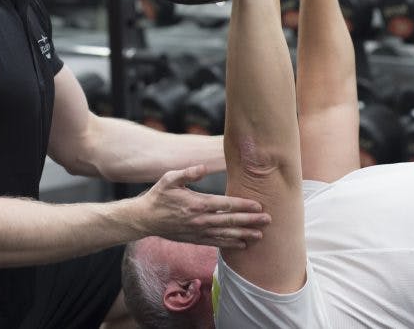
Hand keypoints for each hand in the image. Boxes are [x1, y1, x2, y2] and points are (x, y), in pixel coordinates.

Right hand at [136, 165, 269, 248]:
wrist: (145, 219)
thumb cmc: (158, 196)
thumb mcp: (169, 179)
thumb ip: (188, 173)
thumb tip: (203, 167)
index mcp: (197, 204)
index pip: (226, 205)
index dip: (243, 205)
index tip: (258, 205)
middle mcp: (200, 220)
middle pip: (230, 221)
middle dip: (250, 221)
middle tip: (268, 220)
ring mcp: (198, 232)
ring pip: (226, 235)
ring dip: (244, 235)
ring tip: (261, 235)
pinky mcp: (195, 239)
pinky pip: (217, 243)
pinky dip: (231, 244)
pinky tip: (243, 244)